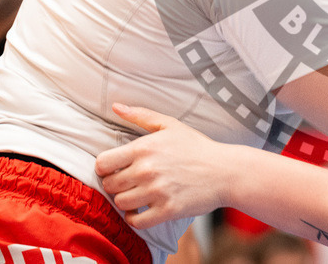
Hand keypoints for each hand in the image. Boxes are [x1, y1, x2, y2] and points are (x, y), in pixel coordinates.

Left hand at [95, 104, 230, 229]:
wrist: (225, 171)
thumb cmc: (197, 147)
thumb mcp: (170, 125)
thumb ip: (140, 115)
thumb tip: (115, 106)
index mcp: (144, 148)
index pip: (102, 163)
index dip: (105, 168)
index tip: (116, 169)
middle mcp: (147, 170)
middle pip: (109, 185)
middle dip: (116, 184)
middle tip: (129, 183)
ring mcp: (157, 192)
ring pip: (121, 203)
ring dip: (126, 201)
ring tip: (138, 195)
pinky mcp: (167, 210)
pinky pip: (136, 222)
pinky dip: (135, 218)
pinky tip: (143, 210)